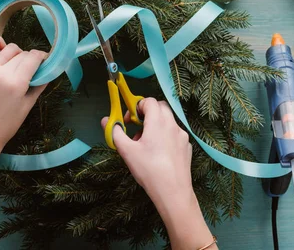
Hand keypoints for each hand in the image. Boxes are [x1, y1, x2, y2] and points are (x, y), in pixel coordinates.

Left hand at [0, 36, 46, 152]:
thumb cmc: (7, 124)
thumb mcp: (28, 106)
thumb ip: (39, 86)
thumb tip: (48, 71)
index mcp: (16, 84)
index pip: (33, 58)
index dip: (42, 56)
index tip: (45, 60)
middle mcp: (2, 73)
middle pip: (23, 54)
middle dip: (31, 59)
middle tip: (32, 69)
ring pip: (9, 49)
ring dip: (18, 53)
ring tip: (19, 64)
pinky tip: (2, 47)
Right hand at [102, 99, 216, 249]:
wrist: (173, 192)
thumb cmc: (148, 169)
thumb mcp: (126, 151)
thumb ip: (115, 132)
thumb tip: (106, 120)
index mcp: (158, 121)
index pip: (148, 101)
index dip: (136, 106)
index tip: (129, 120)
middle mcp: (172, 124)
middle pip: (160, 107)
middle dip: (147, 113)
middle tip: (137, 128)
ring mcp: (182, 136)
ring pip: (168, 121)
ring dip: (156, 125)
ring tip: (146, 144)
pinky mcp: (187, 147)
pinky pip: (174, 134)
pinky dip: (165, 136)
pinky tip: (158, 155)